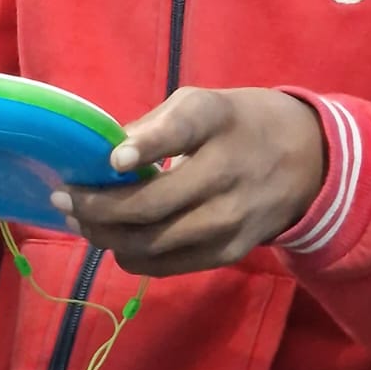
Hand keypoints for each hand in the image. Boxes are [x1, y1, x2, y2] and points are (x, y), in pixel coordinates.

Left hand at [52, 87, 324, 277]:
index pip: (181, 131)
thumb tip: (98, 158)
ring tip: (79, 219)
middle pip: (150, 207)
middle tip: (62, 198)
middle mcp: (227, 174)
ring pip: (151, 244)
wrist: (308, 159)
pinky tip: (112, 236)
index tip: (113, 160)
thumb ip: (152, 128)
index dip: (145, 146)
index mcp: (216, 122)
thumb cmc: (237, 124)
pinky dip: (130, 253)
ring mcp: (229, 220)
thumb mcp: (201, 105)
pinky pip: (165, 264)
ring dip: (105, 235)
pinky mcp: (228, 252)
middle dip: (95, 207)